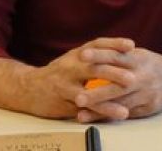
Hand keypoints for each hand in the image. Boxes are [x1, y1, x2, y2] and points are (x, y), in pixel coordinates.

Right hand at [0, 37, 135, 118]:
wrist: (28, 88)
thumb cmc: (61, 71)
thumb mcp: (76, 58)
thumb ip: (98, 54)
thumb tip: (128, 50)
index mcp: (77, 53)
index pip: (98, 45)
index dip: (114, 44)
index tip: (132, 45)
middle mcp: (71, 67)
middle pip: (94, 68)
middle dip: (114, 73)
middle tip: (133, 78)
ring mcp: (65, 86)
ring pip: (88, 94)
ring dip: (106, 102)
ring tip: (124, 110)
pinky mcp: (62, 103)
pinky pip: (82, 110)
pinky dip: (96, 114)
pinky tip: (109, 118)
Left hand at [74, 46, 161, 121]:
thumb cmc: (150, 65)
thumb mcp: (138, 55)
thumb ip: (119, 55)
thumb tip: (92, 53)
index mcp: (139, 60)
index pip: (117, 56)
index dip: (99, 55)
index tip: (82, 55)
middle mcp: (142, 77)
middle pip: (118, 85)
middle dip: (98, 92)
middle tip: (78, 96)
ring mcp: (145, 94)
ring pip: (121, 103)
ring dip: (100, 108)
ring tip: (80, 110)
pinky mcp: (146, 107)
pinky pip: (124, 113)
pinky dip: (107, 116)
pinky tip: (91, 117)